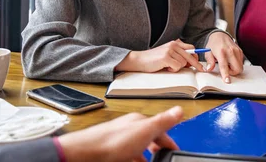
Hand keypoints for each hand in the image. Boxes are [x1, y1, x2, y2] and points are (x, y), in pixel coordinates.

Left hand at [58, 106, 182, 161]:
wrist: (86, 154)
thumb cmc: (112, 141)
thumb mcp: (145, 130)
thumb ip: (163, 121)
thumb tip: (179, 109)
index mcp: (138, 122)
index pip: (160, 129)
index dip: (168, 141)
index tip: (175, 151)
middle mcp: (128, 130)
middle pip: (148, 139)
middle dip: (157, 150)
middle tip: (163, 159)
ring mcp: (119, 142)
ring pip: (137, 151)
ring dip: (145, 159)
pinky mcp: (110, 154)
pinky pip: (126, 158)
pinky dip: (133, 161)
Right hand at [116, 39, 204, 72]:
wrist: (140, 60)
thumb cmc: (154, 59)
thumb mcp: (168, 54)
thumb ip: (178, 55)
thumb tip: (191, 62)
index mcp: (175, 43)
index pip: (191, 48)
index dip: (196, 56)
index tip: (201, 64)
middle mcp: (173, 45)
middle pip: (190, 56)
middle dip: (196, 64)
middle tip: (201, 70)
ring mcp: (169, 50)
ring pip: (183, 63)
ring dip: (177, 68)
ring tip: (168, 67)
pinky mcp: (165, 57)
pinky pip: (177, 67)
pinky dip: (172, 70)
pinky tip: (165, 68)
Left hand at [204, 32, 243, 82]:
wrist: (220, 35)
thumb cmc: (213, 44)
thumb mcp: (207, 52)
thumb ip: (209, 61)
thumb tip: (209, 69)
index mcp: (221, 52)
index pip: (224, 66)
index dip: (226, 74)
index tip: (227, 81)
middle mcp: (230, 51)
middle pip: (237, 68)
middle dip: (232, 73)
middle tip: (226, 69)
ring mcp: (237, 51)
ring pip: (240, 66)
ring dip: (235, 68)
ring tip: (228, 63)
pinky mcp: (240, 51)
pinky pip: (241, 62)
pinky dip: (237, 64)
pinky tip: (231, 60)